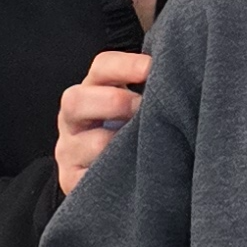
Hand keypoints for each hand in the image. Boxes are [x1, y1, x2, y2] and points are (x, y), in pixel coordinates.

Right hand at [55, 51, 148, 194]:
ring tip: (150, 146)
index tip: (152, 68)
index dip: (126, 66)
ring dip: (125, 144)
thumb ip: (148, 89)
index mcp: (90, 91)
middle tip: (145, 109)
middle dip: (116, 102)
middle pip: (77, 100)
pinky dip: (117, 175)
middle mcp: (71, 119)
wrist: (101, 177)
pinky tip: (137, 173)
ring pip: (94, 144)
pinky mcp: (71, 181)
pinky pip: (90, 178)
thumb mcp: (132, 107)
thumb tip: (178, 76)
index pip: (101, 68)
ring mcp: (68, 150)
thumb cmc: (125, 132)